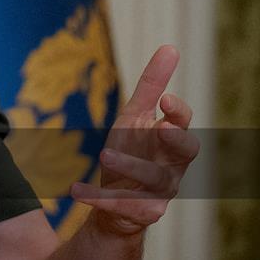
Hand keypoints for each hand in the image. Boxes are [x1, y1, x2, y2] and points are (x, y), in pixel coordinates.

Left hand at [70, 45, 199, 236]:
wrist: (118, 200)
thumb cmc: (134, 150)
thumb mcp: (136, 115)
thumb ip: (152, 85)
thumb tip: (170, 47)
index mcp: (171, 140)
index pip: (185, 124)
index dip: (179, 113)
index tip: (166, 100)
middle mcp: (172, 165)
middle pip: (185, 153)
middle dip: (176, 141)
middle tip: (161, 129)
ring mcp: (159, 192)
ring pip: (154, 180)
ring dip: (130, 167)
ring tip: (104, 155)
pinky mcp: (139, 212)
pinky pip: (120, 206)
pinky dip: (98, 198)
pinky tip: (75, 189)